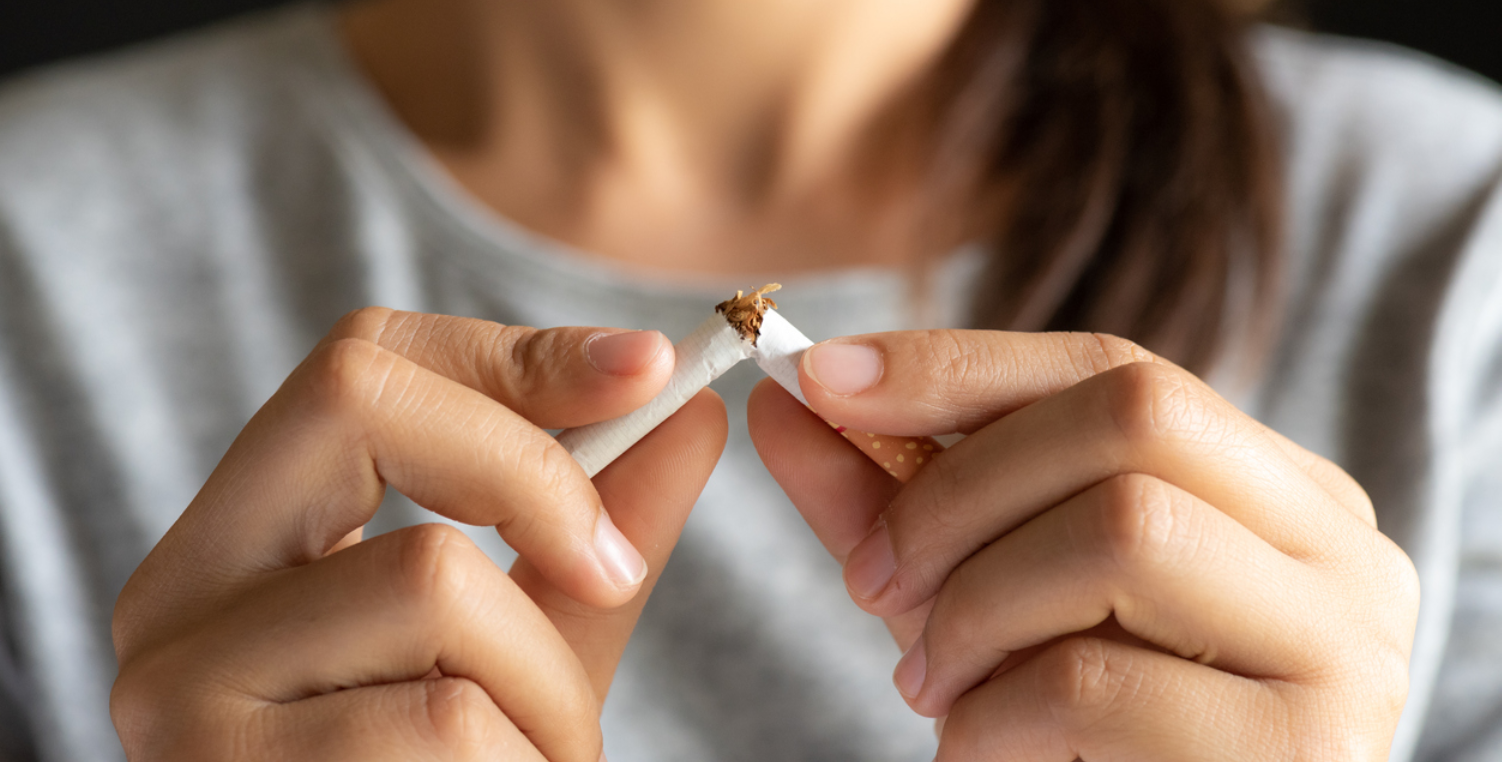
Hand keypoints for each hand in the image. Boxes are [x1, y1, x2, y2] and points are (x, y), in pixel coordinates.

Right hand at [111, 308, 726, 759]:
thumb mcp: (524, 644)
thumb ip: (593, 531)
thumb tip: (690, 411)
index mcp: (240, 543)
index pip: (360, 365)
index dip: (516, 353)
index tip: (653, 371)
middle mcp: (176, 600)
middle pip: (363, 406)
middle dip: (534, 478)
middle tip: (613, 573)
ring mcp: (184, 697)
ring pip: (437, 584)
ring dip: (545, 690)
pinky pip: (448, 724)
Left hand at [749, 330, 1417, 759]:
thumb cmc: (1077, 734)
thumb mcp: (983, 593)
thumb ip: (897, 500)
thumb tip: (782, 402)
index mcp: (1277, 489)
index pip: (1118, 366)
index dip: (958, 363)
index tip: (821, 377)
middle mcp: (1338, 547)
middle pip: (1132, 418)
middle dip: (959, 488)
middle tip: (872, 579)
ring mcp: (1346, 643)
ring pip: (1124, 530)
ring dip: (976, 607)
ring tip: (933, 686)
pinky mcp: (1308, 748)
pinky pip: (1100, 680)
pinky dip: (996, 713)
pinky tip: (980, 750)